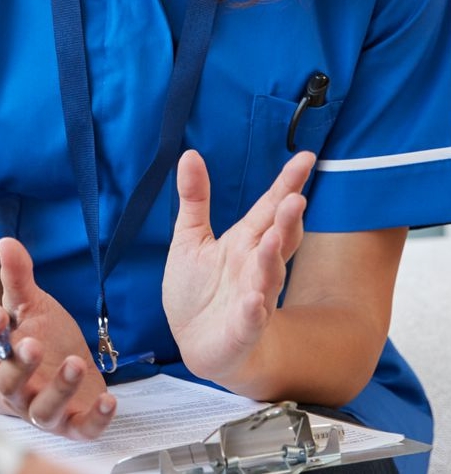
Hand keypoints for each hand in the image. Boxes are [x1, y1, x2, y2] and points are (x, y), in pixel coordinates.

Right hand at [0, 237, 115, 438]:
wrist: (68, 363)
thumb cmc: (43, 334)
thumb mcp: (32, 304)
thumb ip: (17, 277)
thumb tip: (6, 241)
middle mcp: (15, 390)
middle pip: (7, 384)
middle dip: (20, 365)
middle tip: (34, 342)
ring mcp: (43, 409)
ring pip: (42, 411)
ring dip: (58, 390)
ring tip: (75, 363)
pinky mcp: (74, 423)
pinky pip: (82, 429)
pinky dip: (96, 419)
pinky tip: (110, 399)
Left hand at [163, 149, 314, 386]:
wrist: (197, 342)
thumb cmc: (199, 288)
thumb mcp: (190, 237)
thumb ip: (195, 198)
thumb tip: (190, 153)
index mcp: (245, 241)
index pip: (269, 207)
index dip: (287, 183)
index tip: (307, 157)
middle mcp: (255, 266)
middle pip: (278, 238)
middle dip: (287, 219)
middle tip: (296, 198)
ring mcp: (252, 297)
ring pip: (268, 276)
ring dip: (272, 259)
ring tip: (275, 238)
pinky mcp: (242, 328)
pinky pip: (251, 319)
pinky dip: (254, 311)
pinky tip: (256, 301)